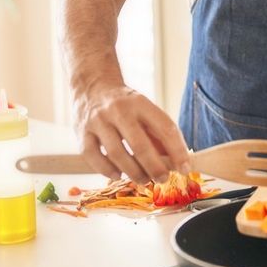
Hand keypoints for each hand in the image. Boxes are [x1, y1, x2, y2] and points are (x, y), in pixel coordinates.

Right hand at [73, 83, 190, 183]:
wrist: (93, 86)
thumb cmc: (126, 104)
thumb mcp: (146, 110)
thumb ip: (160, 134)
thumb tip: (176, 164)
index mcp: (141, 103)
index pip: (165, 128)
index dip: (178, 151)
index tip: (185, 168)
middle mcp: (119, 111)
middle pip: (140, 145)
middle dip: (155, 167)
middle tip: (163, 179)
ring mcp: (98, 122)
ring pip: (117, 154)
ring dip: (133, 173)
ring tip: (143, 180)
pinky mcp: (81, 133)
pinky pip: (95, 158)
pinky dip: (108, 171)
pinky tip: (118, 175)